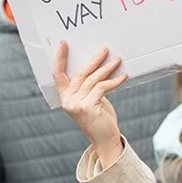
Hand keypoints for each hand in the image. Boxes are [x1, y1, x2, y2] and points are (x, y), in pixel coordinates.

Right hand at [53, 41, 127, 168]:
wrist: (104, 139)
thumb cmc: (99, 117)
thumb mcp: (91, 100)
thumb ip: (89, 86)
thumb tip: (99, 65)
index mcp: (65, 97)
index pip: (57, 74)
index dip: (60, 58)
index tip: (63, 43)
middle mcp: (67, 100)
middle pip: (80, 73)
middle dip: (94, 59)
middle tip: (105, 49)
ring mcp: (76, 104)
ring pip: (93, 79)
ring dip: (107, 68)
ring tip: (118, 60)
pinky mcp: (88, 107)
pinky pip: (103, 88)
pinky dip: (114, 80)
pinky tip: (123, 76)